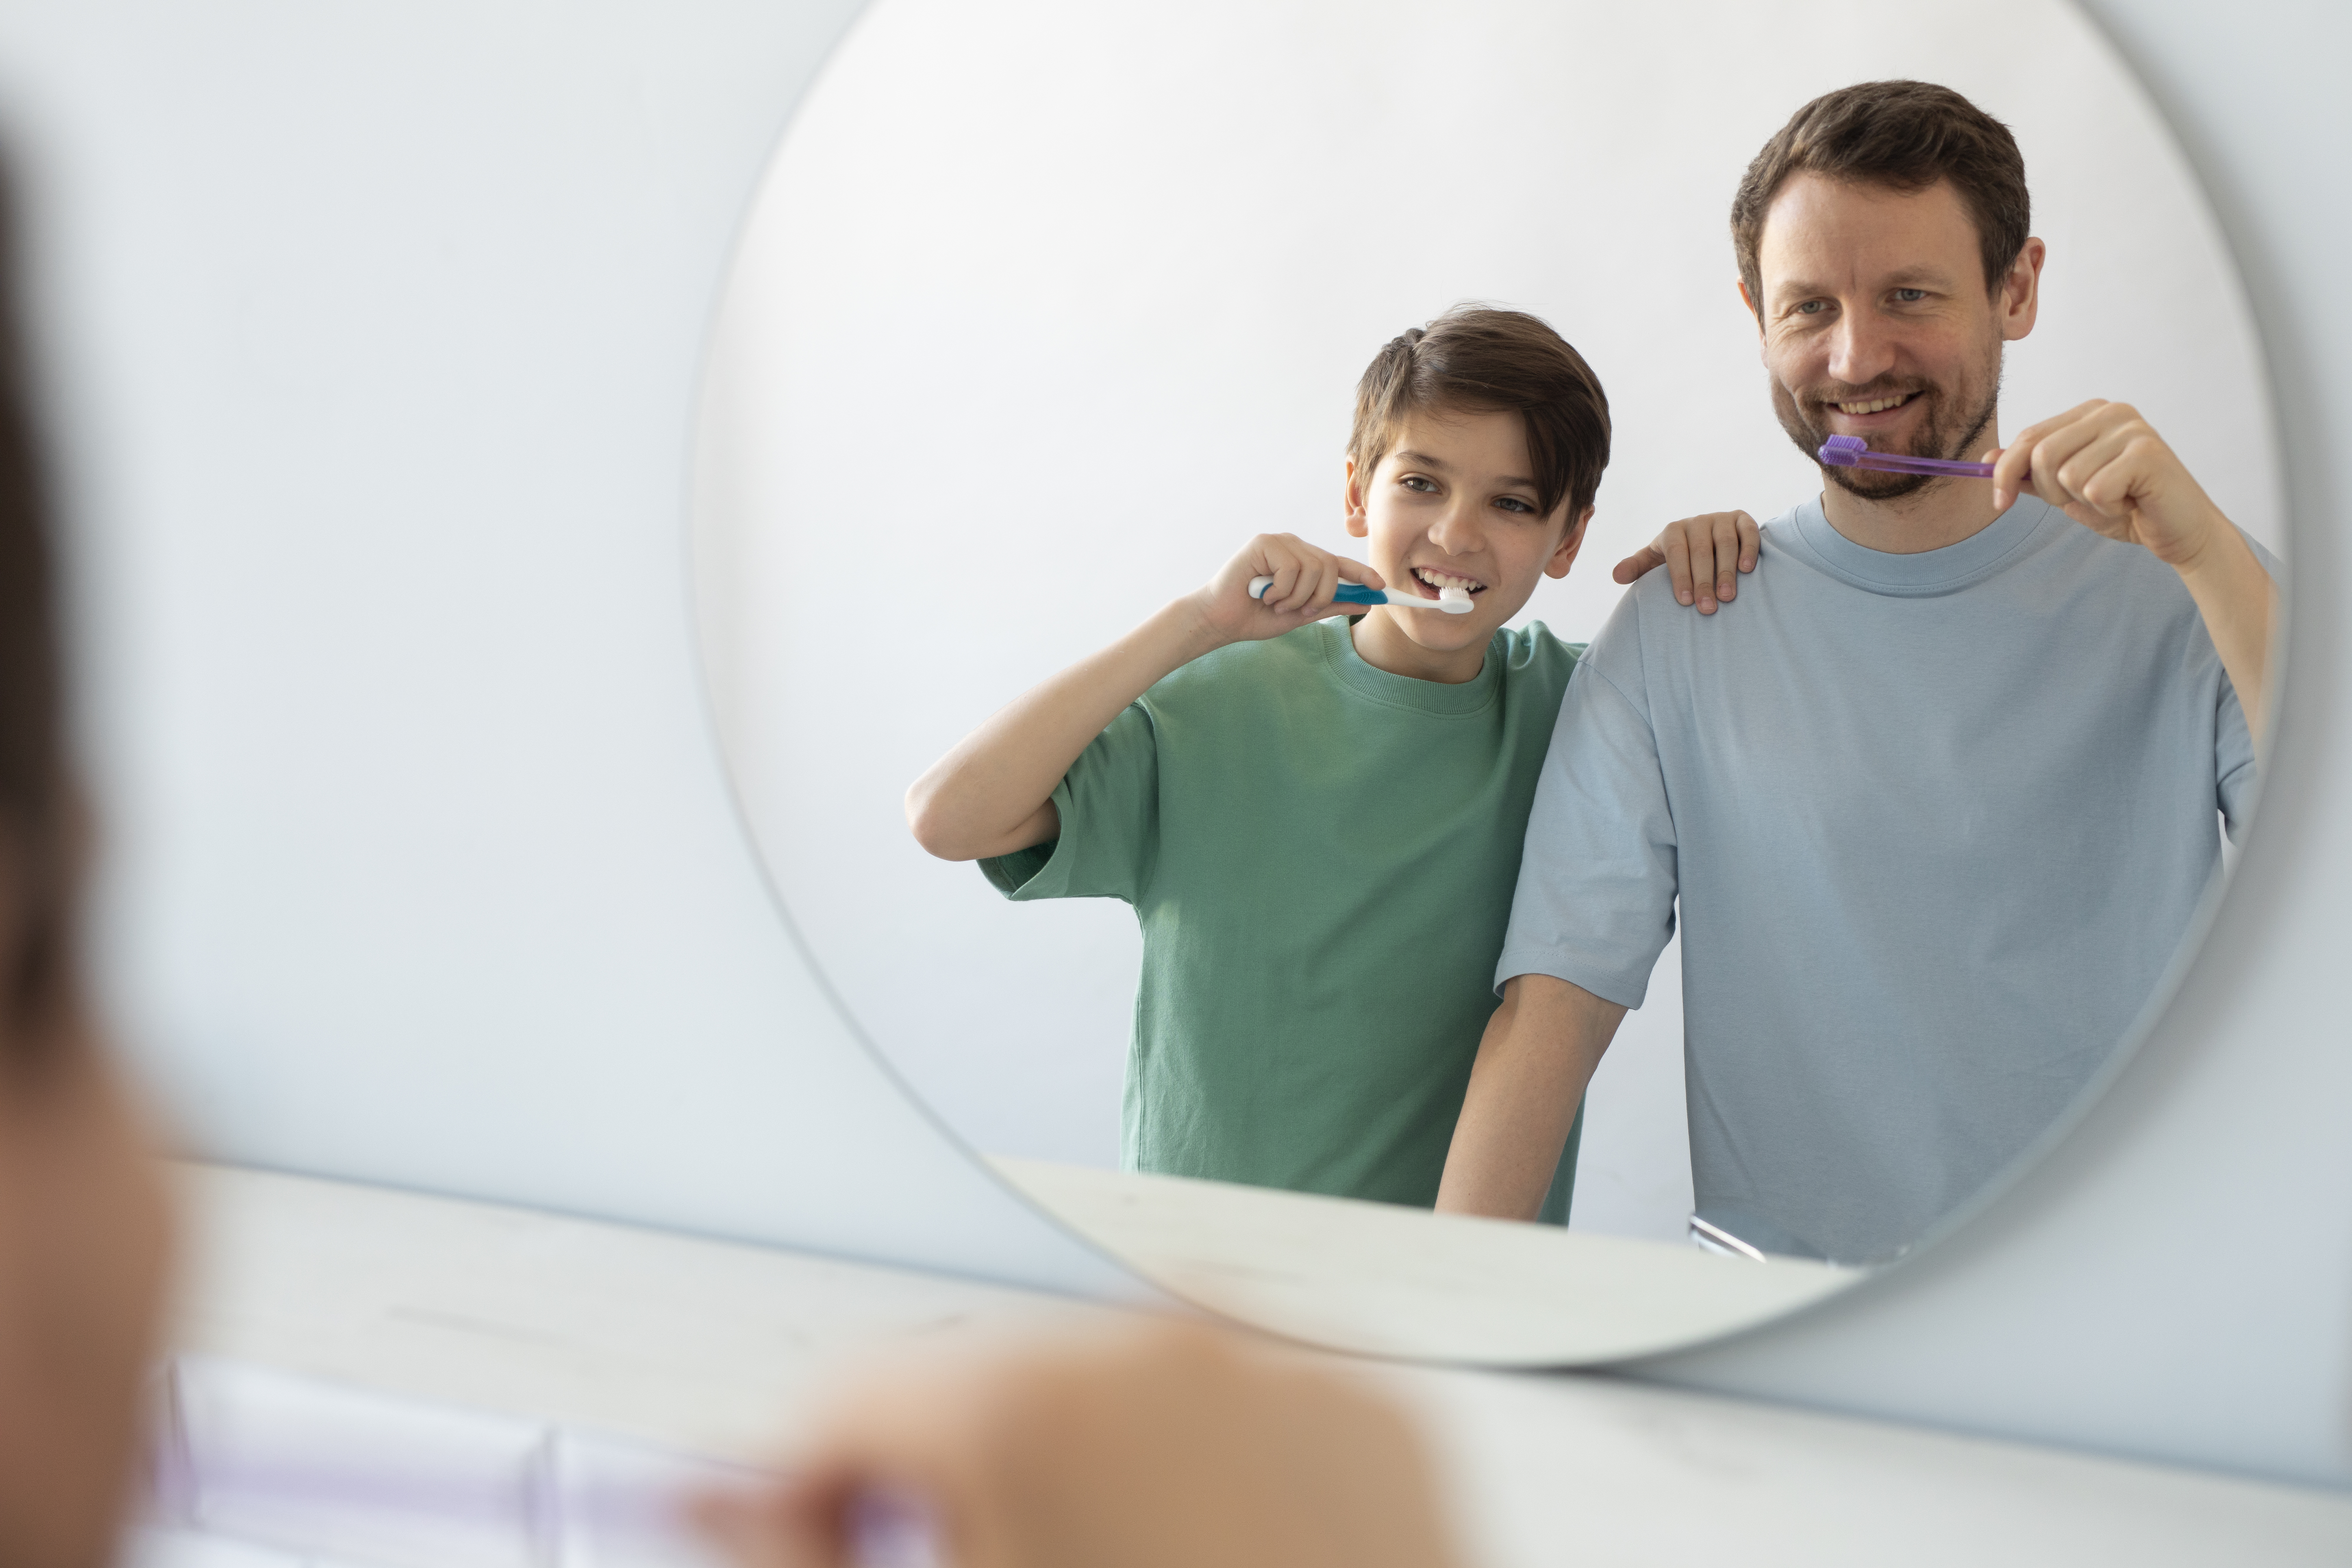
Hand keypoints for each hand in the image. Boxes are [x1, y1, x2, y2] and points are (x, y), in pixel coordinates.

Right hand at [694, 1321, 1462, 1567]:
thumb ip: (811, 1550)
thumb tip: (726, 1501)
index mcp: (1030, 1403)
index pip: (849, 1398)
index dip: (815, 1488)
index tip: (836, 1542)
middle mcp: (1158, 1341)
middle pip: (987, 1383)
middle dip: (959, 1476)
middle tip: (992, 1555)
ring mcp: (1288, 1366)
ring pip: (1122, 1389)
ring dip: (1088, 1465)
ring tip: (1118, 1559)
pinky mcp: (1385, 1413)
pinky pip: (1253, 1406)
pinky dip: (1216, 1467)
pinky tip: (1218, 1554)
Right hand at [1189, 533, 1384, 644]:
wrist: (1220, 620)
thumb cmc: (1256, 616)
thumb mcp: (1300, 613)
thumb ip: (1331, 605)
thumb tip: (1366, 602)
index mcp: (1303, 560)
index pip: (1339, 564)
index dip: (1361, 574)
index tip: (1381, 588)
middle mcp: (1294, 547)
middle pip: (1330, 565)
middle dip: (1321, 595)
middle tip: (1301, 609)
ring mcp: (1279, 542)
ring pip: (1314, 567)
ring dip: (1297, 596)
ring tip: (1276, 603)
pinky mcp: (1263, 543)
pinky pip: (1291, 568)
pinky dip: (1282, 590)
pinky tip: (1264, 594)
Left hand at [1612, 511, 1759, 612]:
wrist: (1707, 538)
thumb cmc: (1678, 557)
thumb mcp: (1655, 560)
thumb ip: (1638, 567)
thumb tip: (1616, 576)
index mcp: (1673, 531)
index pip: (1676, 552)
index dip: (1680, 576)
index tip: (1685, 602)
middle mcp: (1697, 522)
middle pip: (1701, 550)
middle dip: (1703, 580)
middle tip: (1707, 608)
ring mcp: (1720, 519)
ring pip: (1725, 542)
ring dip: (1726, 570)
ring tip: (1727, 597)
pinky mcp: (1742, 519)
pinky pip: (1748, 531)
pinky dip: (1748, 549)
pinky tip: (1747, 570)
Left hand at [1990, 401, 2229, 571]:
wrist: (2177, 532)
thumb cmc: (2125, 507)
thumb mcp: (2066, 490)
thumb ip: (2029, 472)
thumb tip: (1987, 458)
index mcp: (2090, 414)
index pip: (2028, 436)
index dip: (2004, 473)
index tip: (1999, 502)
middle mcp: (2112, 412)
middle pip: (2041, 454)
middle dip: (2050, 491)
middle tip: (2084, 500)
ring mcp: (2133, 429)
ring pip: (2067, 475)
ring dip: (2083, 501)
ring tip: (2115, 499)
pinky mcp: (2148, 453)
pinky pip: (2094, 489)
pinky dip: (2107, 508)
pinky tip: (2131, 503)